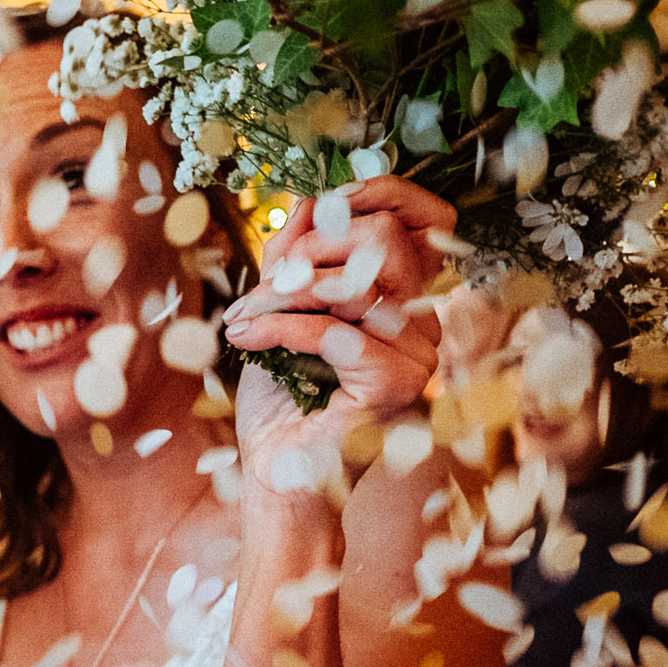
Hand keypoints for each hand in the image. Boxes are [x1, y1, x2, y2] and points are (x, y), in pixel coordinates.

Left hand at [224, 177, 451, 492]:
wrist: (277, 472)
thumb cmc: (281, 395)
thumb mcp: (281, 306)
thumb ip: (295, 253)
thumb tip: (310, 197)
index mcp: (407, 297)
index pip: (420, 217)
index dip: (374, 194)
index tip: (319, 205)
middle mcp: (424, 321)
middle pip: (385, 238)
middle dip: (308, 250)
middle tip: (261, 287)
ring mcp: (419, 354)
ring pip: (356, 282)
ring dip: (283, 293)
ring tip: (243, 318)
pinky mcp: (398, 385)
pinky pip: (335, 332)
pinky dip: (280, 328)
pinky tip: (247, 339)